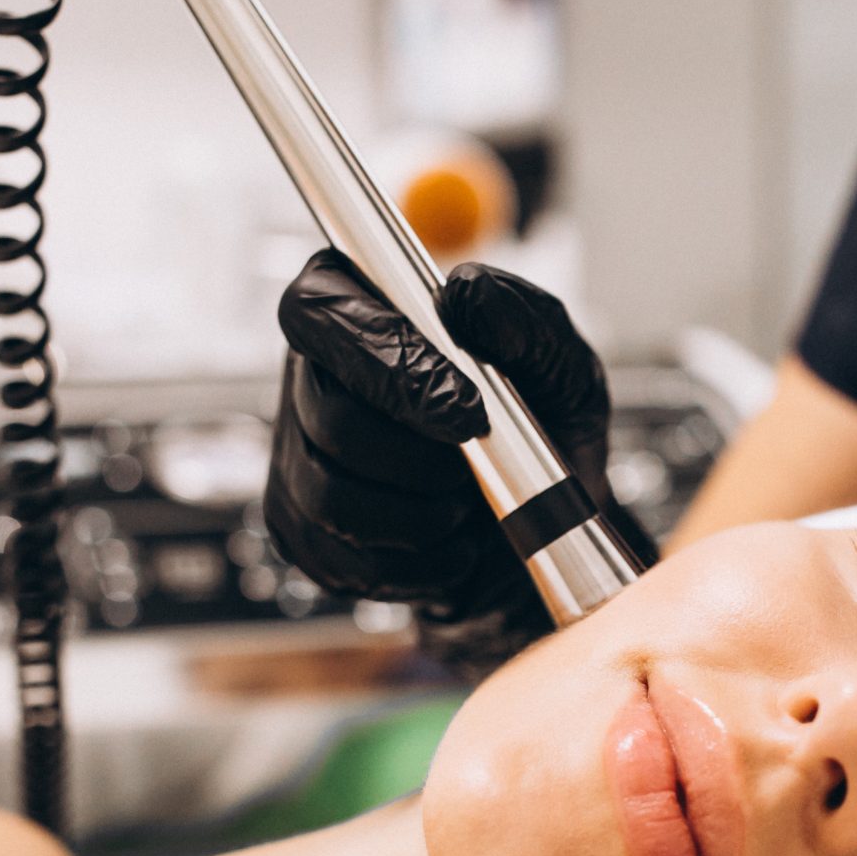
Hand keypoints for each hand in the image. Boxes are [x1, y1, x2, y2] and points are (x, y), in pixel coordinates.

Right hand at [268, 249, 641, 665]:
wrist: (546, 527)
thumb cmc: (543, 428)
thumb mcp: (560, 364)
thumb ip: (522, 318)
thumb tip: (465, 293)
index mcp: (357, 309)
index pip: (318, 311)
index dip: (383, 357)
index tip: (464, 407)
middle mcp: (310, 379)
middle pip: (331, 418)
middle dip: (421, 457)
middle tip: (476, 465)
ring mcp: (296, 461)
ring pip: (333, 498)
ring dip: (424, 514)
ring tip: (467, 501)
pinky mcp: (304, 535)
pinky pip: (347, 560)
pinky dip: (419, 562)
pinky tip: (451, 542)